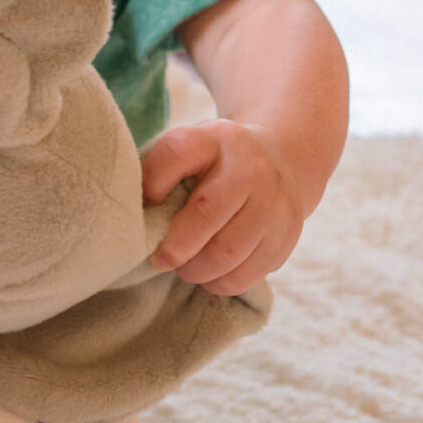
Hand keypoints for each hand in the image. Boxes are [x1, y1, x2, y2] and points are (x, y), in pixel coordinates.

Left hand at [140, 117, 308, 294]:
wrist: (281, 161)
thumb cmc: (216, 161)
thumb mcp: (189, 146)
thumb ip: (160, 169)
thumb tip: (136, 211)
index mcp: (215, 140)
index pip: (175, 154)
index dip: (151, 182)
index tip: (145, 203)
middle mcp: (250, 170)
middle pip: (206, 214)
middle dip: (174, 246)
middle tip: (159, 258)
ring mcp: (274, 206)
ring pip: (227, 253)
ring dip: (195, 270)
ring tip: (184, 267)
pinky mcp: (285, 239)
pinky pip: (246, 275)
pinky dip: (219, 282)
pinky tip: (209, 273)